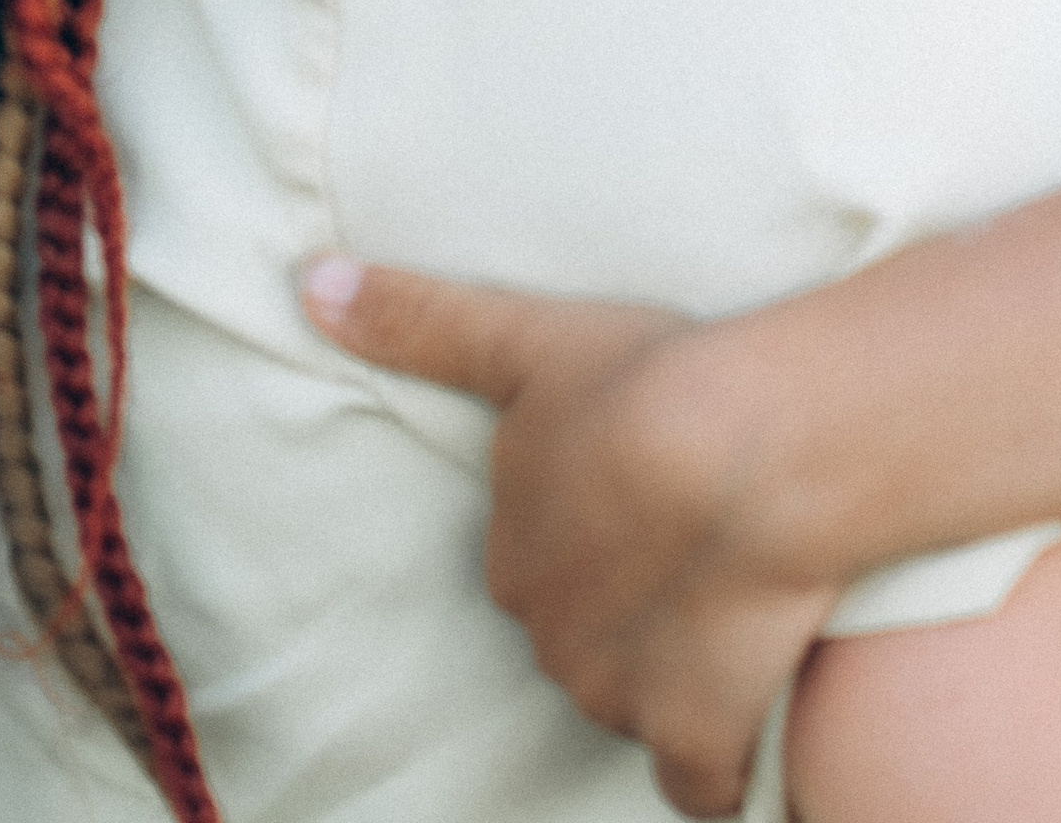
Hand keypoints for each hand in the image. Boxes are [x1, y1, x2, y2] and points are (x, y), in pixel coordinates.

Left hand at [302, 258, 832, 819]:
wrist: (754, 452)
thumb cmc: (648, 380)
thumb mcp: (526, 335)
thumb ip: (419, 320)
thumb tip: (306, 287)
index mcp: (515, 552)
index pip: (536, 557)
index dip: (588, 524)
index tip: (633, 490)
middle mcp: (552, 632)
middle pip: (578, 630)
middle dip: (617, 603)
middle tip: (687, 539)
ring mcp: (622, 691)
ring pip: (628, 696)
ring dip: (664, 669)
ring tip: (726, 600)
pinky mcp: (697, 729)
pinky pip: (696, 784)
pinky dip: (710, 769)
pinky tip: (733, 741)